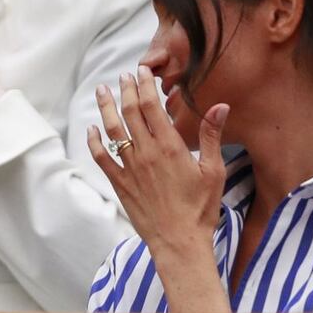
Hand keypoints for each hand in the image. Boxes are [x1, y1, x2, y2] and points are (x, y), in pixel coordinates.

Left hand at [87, 66, 228, 258]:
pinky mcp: (120, 184)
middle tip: (123, 75)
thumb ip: (212, 136)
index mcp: (169, 146)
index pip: (151, 106)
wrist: (179, 242)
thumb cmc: (200, 209)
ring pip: (113, 131)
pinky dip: (94, 141)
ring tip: (101, 91)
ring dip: (106, 108)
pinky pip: (101, 158)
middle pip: (130, 113)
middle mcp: (145, 153)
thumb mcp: (214, 171)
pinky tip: (91, 129)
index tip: (141, 71)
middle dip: (125, 90)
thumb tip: (221, 106)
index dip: (144, 85)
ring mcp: (130, 168)